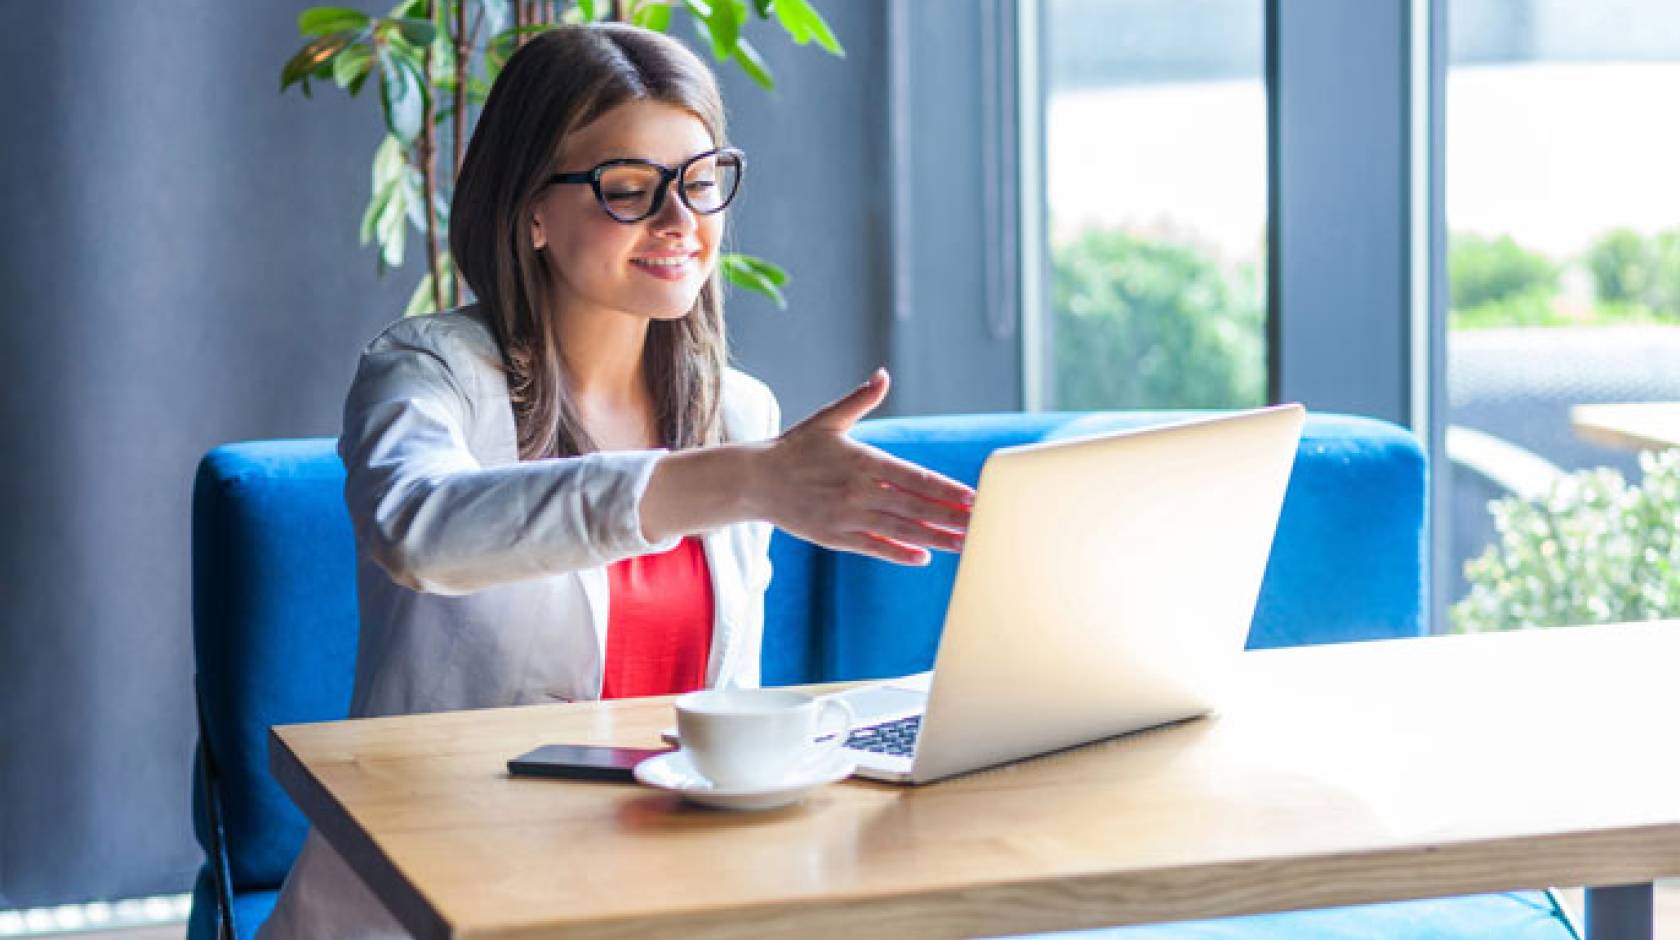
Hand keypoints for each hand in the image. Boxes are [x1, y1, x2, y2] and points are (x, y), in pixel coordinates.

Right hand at [753, 368, 974, 564]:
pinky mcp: (835, 537)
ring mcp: (847, 517)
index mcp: (862, 461)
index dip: (945, 489)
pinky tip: (923, 556)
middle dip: (950, 518)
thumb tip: (882, 375)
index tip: (972, 496)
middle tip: (982, 525)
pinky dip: (899, 553)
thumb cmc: (794, 448)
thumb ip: (859, 400)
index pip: (914, 478)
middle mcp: (858, 491)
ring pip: (900, 531)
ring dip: (934, 539)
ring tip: (964, 545)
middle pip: (915, 507)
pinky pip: (873, 548)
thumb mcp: (827, 420)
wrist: (754, 481)